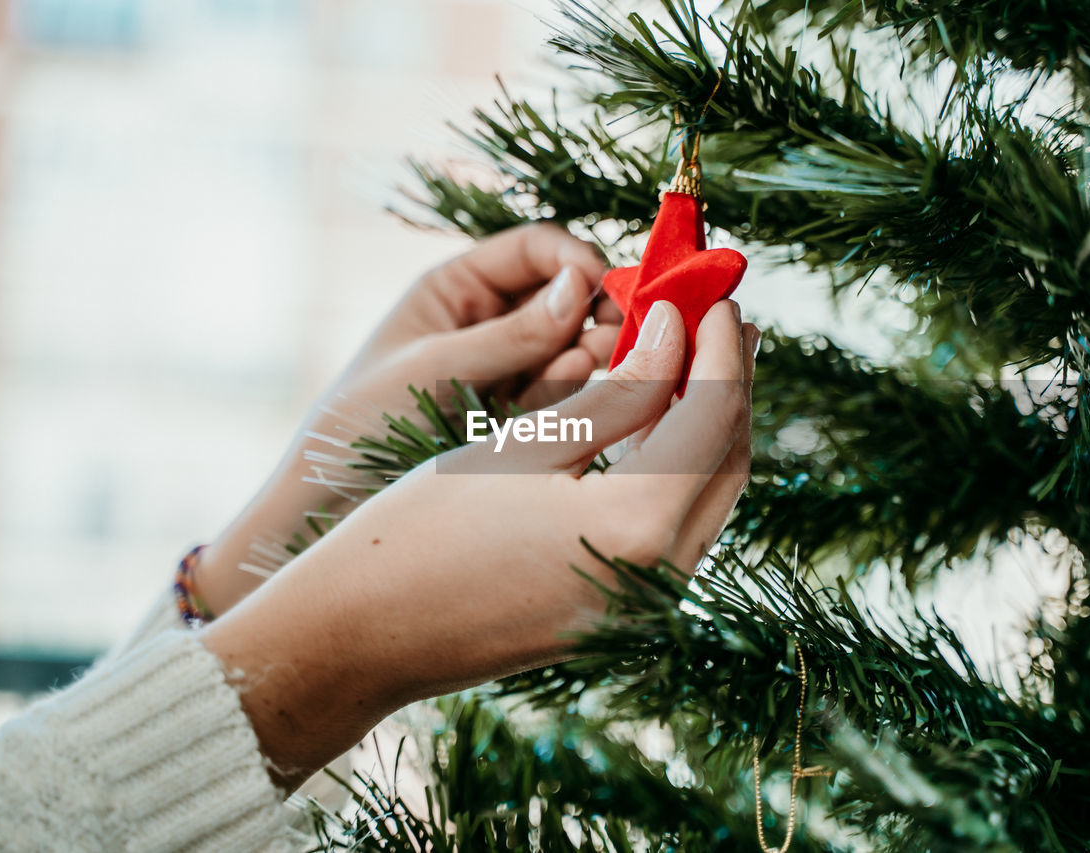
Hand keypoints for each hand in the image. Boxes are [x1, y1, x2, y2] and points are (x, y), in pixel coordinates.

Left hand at [195, 225, 619, 613]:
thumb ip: (511, 334)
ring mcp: (511, 372)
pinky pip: (566, 395)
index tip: (603, 286)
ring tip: (596, 366)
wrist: (332, 506)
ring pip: (574, 347)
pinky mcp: (523, 420)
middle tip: (625, 332)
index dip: (576, 260)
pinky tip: (579, 396)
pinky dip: (579, 392)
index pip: (537, 250)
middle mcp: (491, 323)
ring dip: (591, 351)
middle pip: (567, 296)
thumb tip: (582, 287)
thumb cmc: (361, 421)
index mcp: (459, 290)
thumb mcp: (434, 368)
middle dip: (596, 309)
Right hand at [200, 299, 757, 790]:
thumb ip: (619, 392)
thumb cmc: (421, 530)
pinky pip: (677, 527)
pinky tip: (658, 421)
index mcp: (637, 529)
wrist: (361, 637)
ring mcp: (646, 607)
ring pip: (709, 496)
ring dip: (706, 424)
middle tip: (713, 319)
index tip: (707, 295)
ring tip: (692, 356)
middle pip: (728, 460)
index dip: (718, 347)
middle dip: (727, 382)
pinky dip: (677, 469)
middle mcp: (661, 578)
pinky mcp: (624, 614)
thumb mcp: (525, 443)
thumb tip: (677, 332)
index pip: (713, 415)